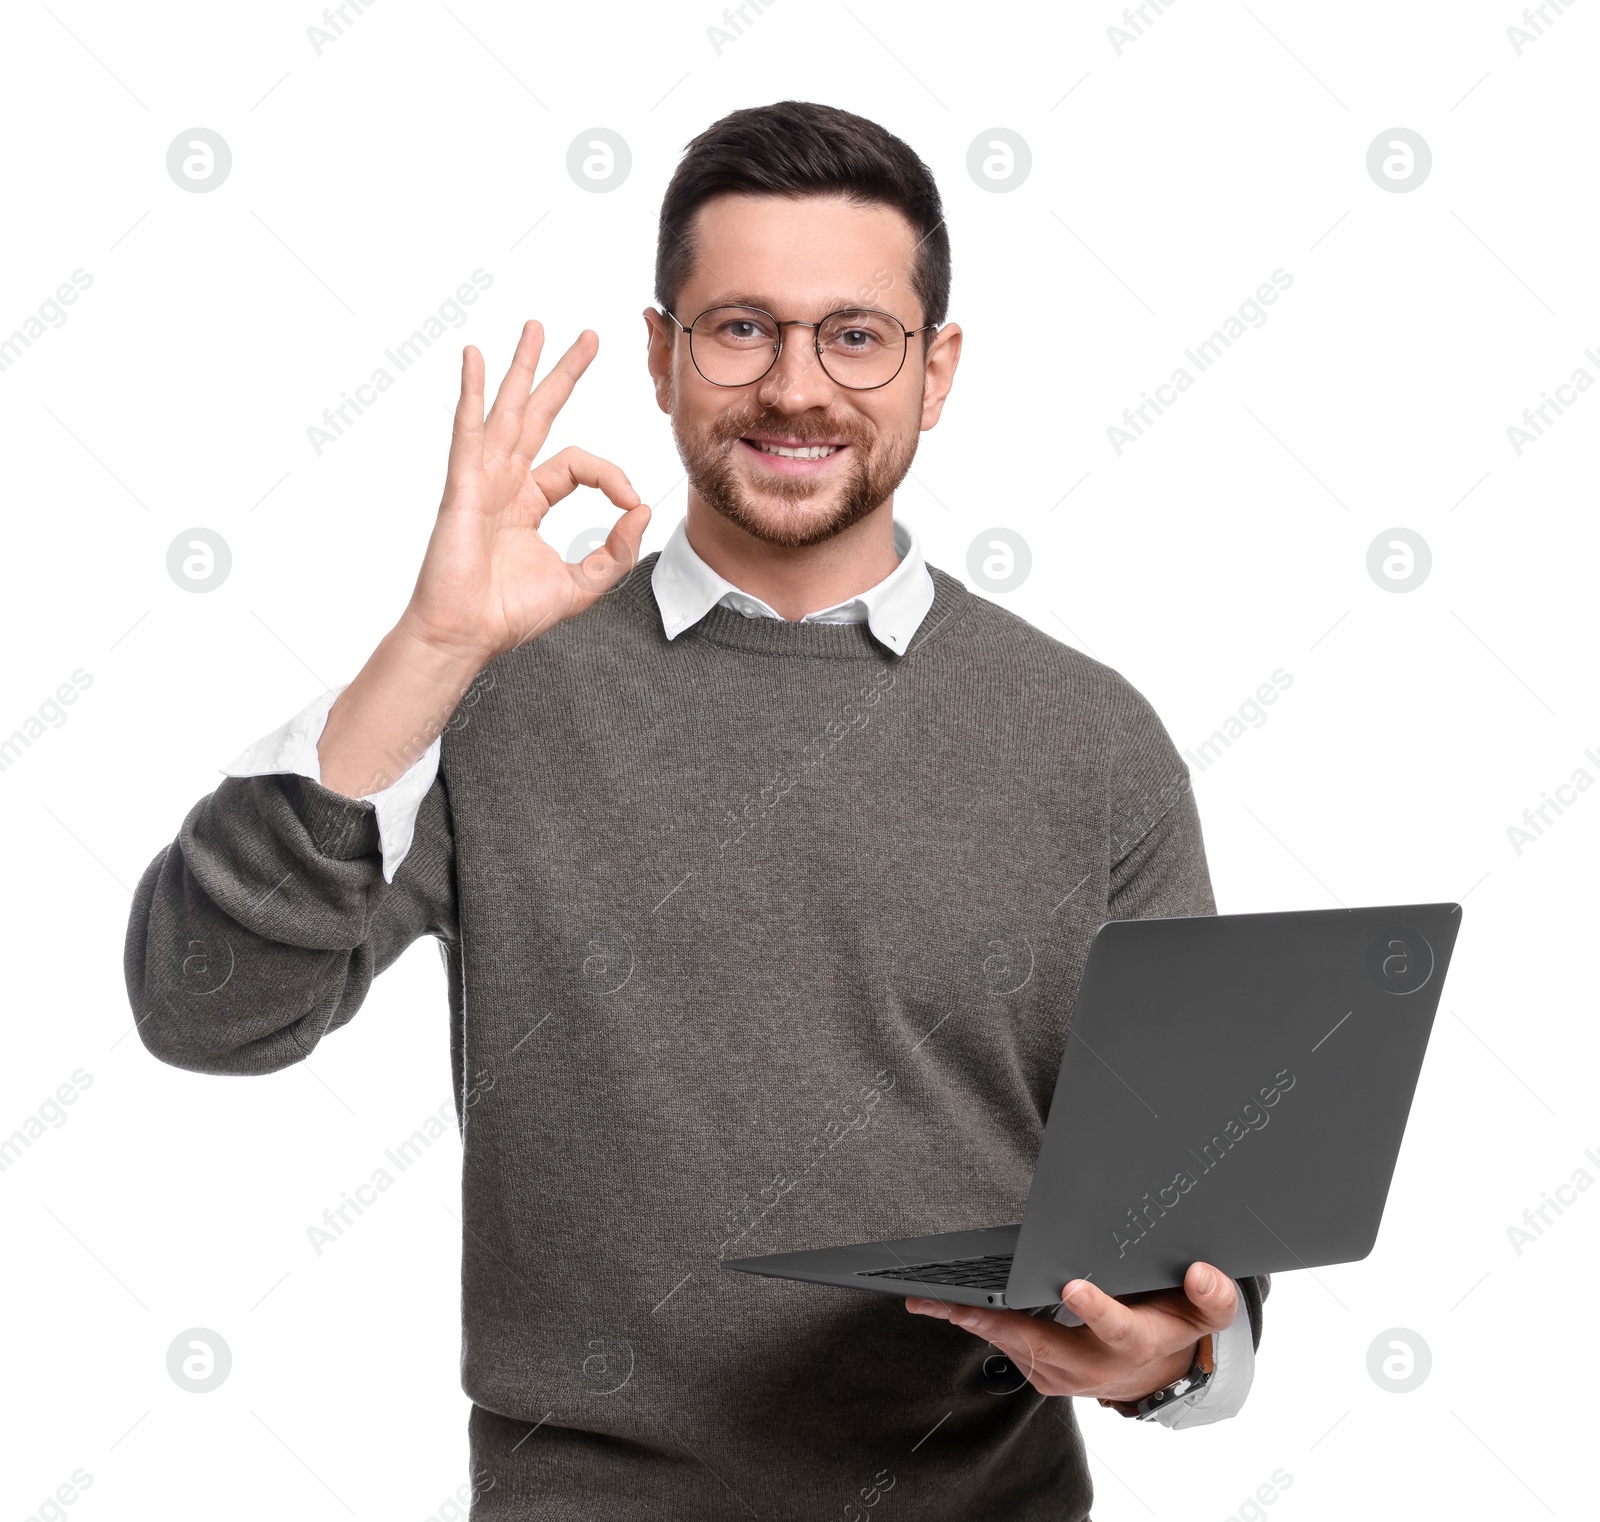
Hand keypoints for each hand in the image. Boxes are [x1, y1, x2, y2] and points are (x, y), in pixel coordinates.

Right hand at [402, 319, 651, 663]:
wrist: (467, 635)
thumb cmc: (508, 614)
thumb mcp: (582, 584)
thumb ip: (616, 550)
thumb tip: (643, 510)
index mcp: (529, 502)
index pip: (578, 465)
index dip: (611, 476)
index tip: (632, 503)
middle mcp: (505, 483)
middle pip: (537, 414)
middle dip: (562, 374)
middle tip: (586, 337)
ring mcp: (481, 480)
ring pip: (506, 411)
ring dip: (521, 367)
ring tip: (536, 327)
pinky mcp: (462, 487)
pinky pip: (468, 430)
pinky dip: (471, 393)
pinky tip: (473, 358)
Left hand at [905, 1261, 1236, 1401]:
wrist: (1153, 1370)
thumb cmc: (1171, 1327)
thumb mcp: (1204, 1314)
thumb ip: (1211, 1297)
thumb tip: (1204, 1273)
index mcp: (1135, 1343)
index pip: (1117, 1328)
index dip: (1097, 1308)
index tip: (1074, 1285)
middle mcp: (1095, 1366)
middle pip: (1044, 1345)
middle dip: (1002, 1323)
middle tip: (964, 1305)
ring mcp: (1063, 1374)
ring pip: (1016, 1349)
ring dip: (976, 1326)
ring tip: (935, 1302)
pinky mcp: (1042, 1371)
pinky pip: (1006, 1348)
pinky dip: (977, 1328)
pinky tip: (947, 1308)